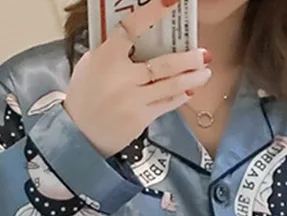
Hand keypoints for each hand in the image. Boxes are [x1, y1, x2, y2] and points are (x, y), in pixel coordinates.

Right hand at [64, 0, 211, 156]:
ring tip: (206, 72)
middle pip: (162, 64)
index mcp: (106, 57)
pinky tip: (191, 91)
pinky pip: (166, 104)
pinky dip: (180, 96)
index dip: (151, 13)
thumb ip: (113, 50)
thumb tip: (139, 36)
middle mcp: (121, 77)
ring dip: (192, 78)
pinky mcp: (141, 118)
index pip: (130, 29)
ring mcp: (133, 99)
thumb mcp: (92, 64)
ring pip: (170, 85)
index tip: (170, 1)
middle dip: (188, 59)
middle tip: (205, 54)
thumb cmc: (87, 93)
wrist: (81, 131)